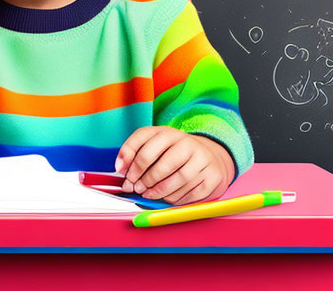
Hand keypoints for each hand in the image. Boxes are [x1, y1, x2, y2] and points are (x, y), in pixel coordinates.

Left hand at [115, 126, 234, 204]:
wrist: (207, 156)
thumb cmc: (172, 151)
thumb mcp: (151, 143)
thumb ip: (132, 150)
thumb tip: (119, 167)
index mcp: (169, 133)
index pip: (147, 149)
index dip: (134, 168)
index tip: (127, 180)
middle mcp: (188, 144)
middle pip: (164, 166)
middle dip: (147, 181)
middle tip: (138, 189)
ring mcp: (203, 159)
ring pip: (179, 180)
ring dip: (160, 192)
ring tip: (150, 195)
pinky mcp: (213, 176)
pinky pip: (192, 193)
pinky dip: (177, 199)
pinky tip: (168, 197)